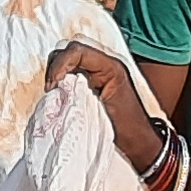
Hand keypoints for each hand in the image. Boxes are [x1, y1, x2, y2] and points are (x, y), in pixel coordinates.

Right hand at [44, 43, 156, 171]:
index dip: (60, 65)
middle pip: (71, 50)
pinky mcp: (93, 78)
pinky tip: (60, 93)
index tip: (53, 87)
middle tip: (52, 89)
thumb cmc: (125, 129)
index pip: (77, 51)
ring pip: (69, 58)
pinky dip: (61, 78)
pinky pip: (72, 69)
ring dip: (57, 72)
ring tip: (55, 91)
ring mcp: (99, 70)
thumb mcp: (100, 110)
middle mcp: (105, 63)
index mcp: (110, 67)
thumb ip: (78, 95)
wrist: (138, 140)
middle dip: (56, 67)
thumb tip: (57, 89)